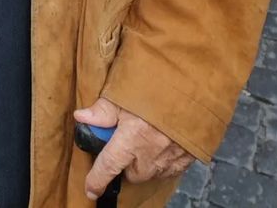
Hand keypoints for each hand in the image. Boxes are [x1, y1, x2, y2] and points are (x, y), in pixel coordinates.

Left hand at [74, 96, 194, 200]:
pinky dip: (161, 160)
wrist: (194, 88)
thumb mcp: (124, 92)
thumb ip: (103, 109)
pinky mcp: (186, 161)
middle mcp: (151, 155)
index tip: (91, 190)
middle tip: (126, 138)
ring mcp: (170, 160)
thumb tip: (81, 117)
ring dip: (143, 161)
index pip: (108, 166)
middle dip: (125, 161)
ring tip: (145, 135)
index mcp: (132, 138)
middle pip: (131, 173)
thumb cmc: (157, 87)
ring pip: (149, 172)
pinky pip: (167, 169)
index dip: (97, 180)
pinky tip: (161, 141)